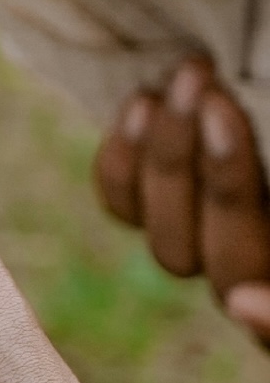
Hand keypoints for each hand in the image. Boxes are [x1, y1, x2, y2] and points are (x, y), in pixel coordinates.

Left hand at [95, 56, 269, 342]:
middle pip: (233, 271)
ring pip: (172, 247)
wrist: (231, 96)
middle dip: (224, 185)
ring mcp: (207, 249)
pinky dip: (125, 161)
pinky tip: (142, 102)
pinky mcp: (158, 212)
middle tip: (217, 103)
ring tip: (186, 79)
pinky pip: (125, 210)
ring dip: (170, 157)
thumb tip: (245, 274)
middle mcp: (258, 275)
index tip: (244, 303)